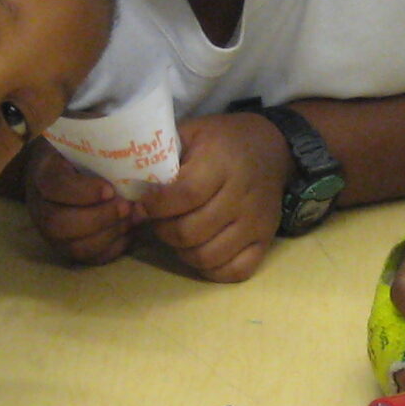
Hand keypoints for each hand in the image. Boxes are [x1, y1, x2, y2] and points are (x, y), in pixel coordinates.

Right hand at [23, 141, 136, 265]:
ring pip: (74, 246)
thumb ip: (102, 137)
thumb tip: (137, 137)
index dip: (82, 191)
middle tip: (127, 207)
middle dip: (98, 218)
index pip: (53, 185)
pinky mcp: (69, 247)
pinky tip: (130, 231)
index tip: (110, 189)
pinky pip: (89, 259)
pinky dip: (113, 248)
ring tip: (133, 218)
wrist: (73, 167)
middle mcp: (41, 206)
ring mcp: (52, 231)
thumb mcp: (87, 135)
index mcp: (44, 172)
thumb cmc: (86, 149)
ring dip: (108, 235)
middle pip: (58, 223)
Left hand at [140, 111, 289, 281]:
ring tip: (178, 234)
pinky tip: (201, 249)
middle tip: (159, 219)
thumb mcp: (191, 133)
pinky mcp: (266, 240)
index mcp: (221, 161)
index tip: (144, 202)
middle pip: (191, 231)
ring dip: (182, 251)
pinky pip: (234, 272)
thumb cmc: (223, 140)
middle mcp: (242, 194)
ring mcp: (256, 222)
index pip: (185, 195)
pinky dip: (211, 269)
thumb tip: (131, 193)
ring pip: (207, 256)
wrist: (274, 148)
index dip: (157, 205)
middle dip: (163, 229)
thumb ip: (162, 159)